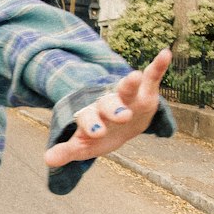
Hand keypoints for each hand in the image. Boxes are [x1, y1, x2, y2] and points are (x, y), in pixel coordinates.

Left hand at [43, 49, 171, 170]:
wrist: (118, 125)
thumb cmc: (99, 136)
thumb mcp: (84, 145)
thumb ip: (67, 150)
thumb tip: (47, 160)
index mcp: (91, 116)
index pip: (89, 119)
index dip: (92, 125)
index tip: (97, 133)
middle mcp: (107, 104)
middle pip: (108, 104)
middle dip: (114, 110)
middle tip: (122, 117)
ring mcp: (126, 96)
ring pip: (126, 88)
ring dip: (130, 83)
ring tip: (135, 75)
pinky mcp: (145, 92)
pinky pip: (151, 76)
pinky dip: (158, 66)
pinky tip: (165, 53)